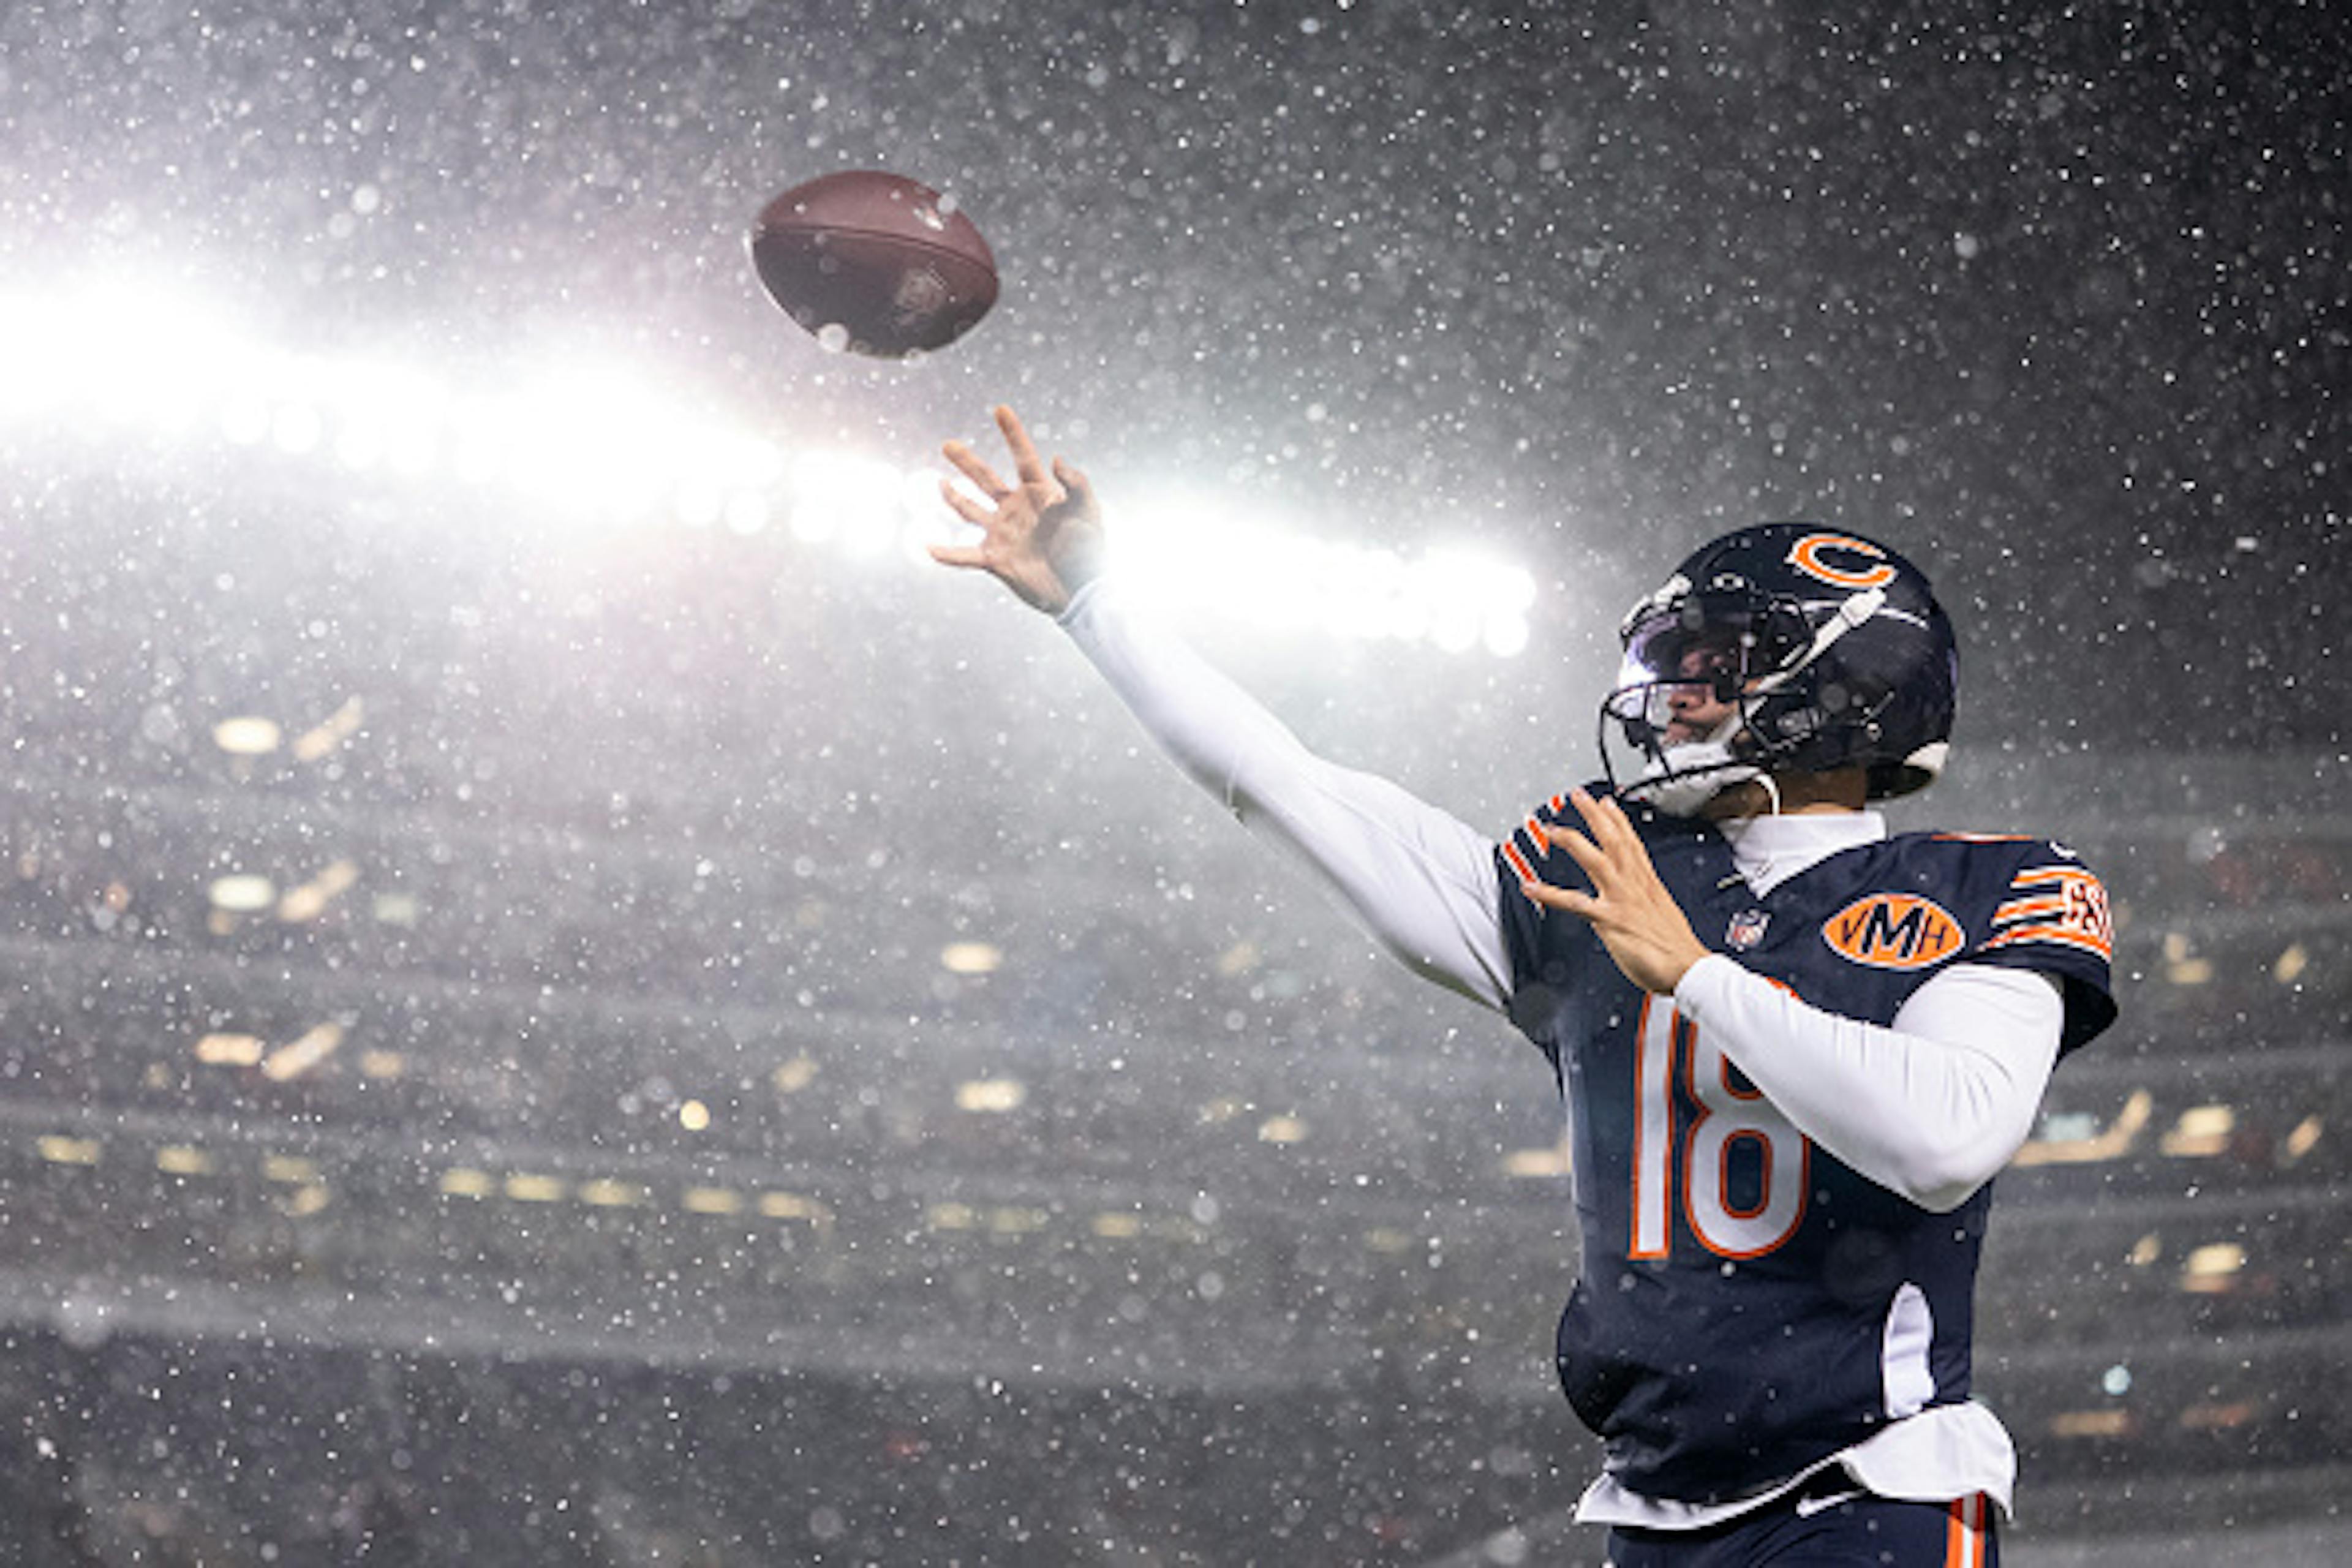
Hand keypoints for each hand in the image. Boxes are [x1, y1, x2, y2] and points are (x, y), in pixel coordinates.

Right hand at [933, 404, 1105, 614]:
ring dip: (953, 498)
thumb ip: (1076, 482)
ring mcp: (1003, 533)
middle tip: (947, 444)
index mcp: (1040, 494)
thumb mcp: (1089, 510)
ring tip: (939, 484)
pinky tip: (929, 548)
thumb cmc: (1090, 550)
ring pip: (970, 511)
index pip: (1023, 457)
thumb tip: (1055, 458)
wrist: (1082, 590)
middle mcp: (1017, 509)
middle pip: (986, 479)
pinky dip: (947, 554)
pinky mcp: (996, 559)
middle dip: (966, 461)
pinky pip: (965, 556)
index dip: (1012, 433)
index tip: (1000, 409)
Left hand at [1523, 788, 1713, 994]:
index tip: (1607, 803)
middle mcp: (1634, 884)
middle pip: (1613, 839)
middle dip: (1594, 815)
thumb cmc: (1677, 949)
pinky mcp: (1610, 919)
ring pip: (1594, 859)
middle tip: (1578, 795)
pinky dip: (1549, 894)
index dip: (1618, 820)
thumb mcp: (1664, 914)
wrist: (1689, 969)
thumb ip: (1647, 903)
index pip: (1632, 842)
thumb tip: (1640, 903)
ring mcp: (1621, 898)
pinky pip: (1573, 903)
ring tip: (1550, 829)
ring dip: (1571, 840)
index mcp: (1648, 883)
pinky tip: (1531, 888)